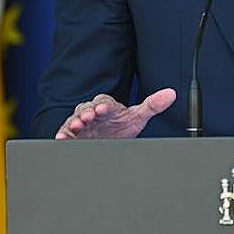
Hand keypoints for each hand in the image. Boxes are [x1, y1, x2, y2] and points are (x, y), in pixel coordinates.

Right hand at [54, 88, 176, 139]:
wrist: (110, 139)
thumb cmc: (122, 125)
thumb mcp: (138, 116)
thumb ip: (153, 105)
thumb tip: (171, 93)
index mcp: (107, 105)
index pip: (104, 102)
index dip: (103, 106)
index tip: (102, 110)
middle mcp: (92, 112)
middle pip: (86, 109)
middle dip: (86, 113)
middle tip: (87, 118)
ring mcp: (82, 124)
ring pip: (75, 120)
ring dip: (74, 123)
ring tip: (75, 127)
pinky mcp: (74, 135)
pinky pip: (66, 133)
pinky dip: (63, 135)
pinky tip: (61, 138)